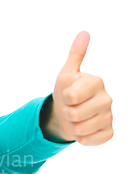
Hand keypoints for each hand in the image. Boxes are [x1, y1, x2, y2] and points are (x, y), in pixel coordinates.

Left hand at [50, 31, 113, 145]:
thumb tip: (84, 33)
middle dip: (67, 113)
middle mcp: (107, 99)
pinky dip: (81, 138)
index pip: (72, 96)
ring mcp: (109, 117)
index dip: (65, 98)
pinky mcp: (108, 133)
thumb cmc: (66, 92)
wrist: (67, 113)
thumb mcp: (66, 74)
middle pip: (74, 114)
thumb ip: (75, 55)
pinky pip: (90, 141)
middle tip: (71, 108)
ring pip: (80, 129)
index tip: (68, 95)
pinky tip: (84, 129)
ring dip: (72, 126)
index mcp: (97, 82)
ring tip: (76, 118)